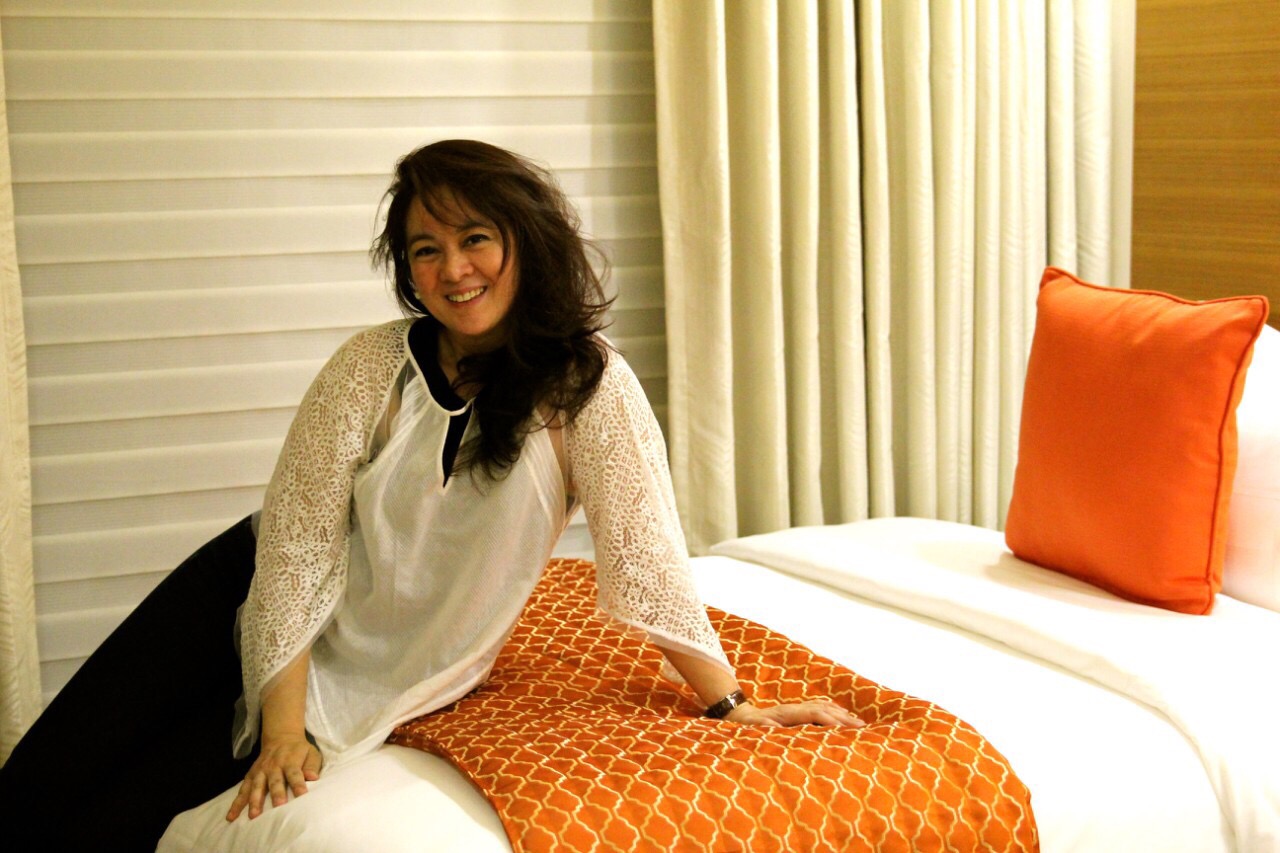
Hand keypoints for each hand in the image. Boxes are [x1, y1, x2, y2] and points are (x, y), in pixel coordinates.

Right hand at [226, 733, 322, 820]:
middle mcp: (273, 766)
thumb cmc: (299, 750)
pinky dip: (236, 803)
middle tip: (278, 806)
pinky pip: (242, 790)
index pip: (294, 774)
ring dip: (254, 801)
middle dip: (276, 794)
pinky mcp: (251, 776)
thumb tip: (313, 777)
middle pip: (275, 781)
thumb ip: (312, 766)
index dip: (298, 784)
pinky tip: (231, 816)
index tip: (302, 795)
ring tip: (253, 816)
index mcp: (290, 761)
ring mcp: (260, 771)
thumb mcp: (311, 753)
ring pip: (256, 786)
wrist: (281, 737)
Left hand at [725, 700, 866, 727]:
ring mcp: (793, 708)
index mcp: (785, 713)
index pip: (814, 713)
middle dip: (843, 717)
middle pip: (822, 708)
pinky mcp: (793, 712)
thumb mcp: (749, 727)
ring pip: (822, 707)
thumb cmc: (743, 725)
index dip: (831, 719)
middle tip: (862, 727)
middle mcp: (792, 708)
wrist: (734, 713)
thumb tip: (771, 725)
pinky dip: (831, 711)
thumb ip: (760, 726)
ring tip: (857, 722)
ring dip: (839, 713)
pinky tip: (839, 715)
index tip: (847, 727)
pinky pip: (817, 708)